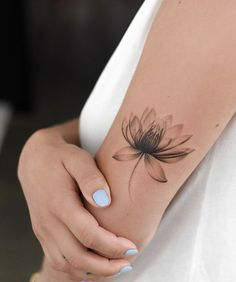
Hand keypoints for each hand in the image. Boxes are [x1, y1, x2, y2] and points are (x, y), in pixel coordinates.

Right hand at [18, 127, 137, 280]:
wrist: (34, 160)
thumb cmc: (61, 157)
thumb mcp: (77, 158)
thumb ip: (91, 178)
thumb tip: (105, 201)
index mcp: (59, 203)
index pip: (87, 234)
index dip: (112, 245)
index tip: (132, 246)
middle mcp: (48, 222)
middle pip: (76, 258)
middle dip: (105, 267)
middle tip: (127, 264)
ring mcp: (43, 230)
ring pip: (65, 265)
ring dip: (91, 272)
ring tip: (114, 267)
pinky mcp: (43, 233)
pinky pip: (58, 260)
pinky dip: (77, 268)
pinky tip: (94, 263)